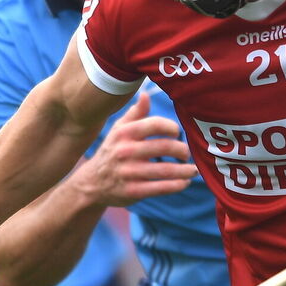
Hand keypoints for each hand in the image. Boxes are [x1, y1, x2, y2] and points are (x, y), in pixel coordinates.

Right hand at [72, 91, 197, 206]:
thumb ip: (135, 113)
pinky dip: (177, 185)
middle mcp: (126, 151)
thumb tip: (146, 94)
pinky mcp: (133, 191)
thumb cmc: (112, 150)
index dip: (172, 127)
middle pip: (165, 147)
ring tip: (193, 170)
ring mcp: (130, 173)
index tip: (177, 133)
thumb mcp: (119, 129)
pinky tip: (184, 182)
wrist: (92, 183)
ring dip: (185, 170)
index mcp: (125, 133)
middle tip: (186, 153)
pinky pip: (161, 188)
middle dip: (182, 150)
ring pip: (166, 170)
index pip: (155, 124)